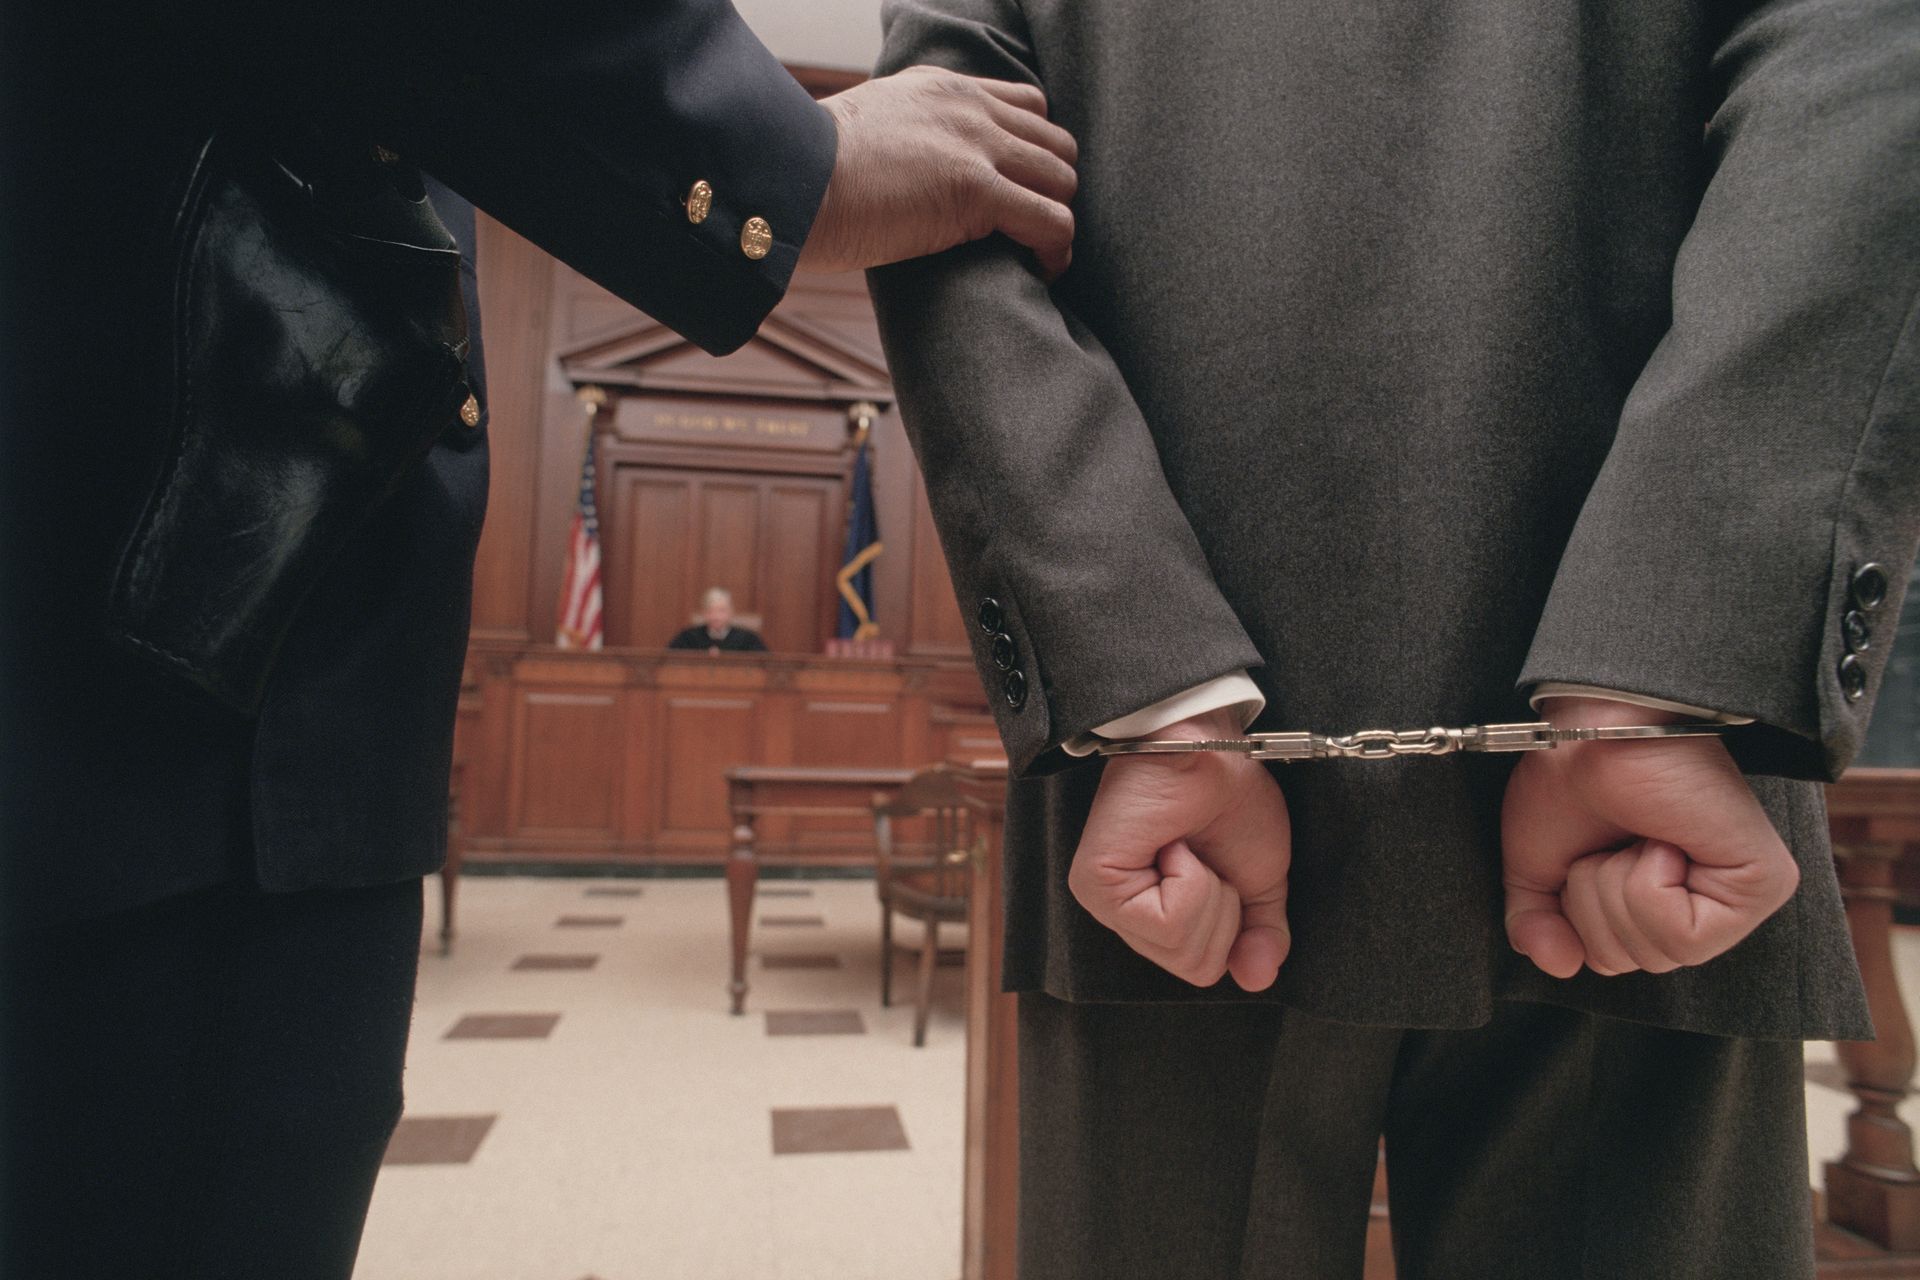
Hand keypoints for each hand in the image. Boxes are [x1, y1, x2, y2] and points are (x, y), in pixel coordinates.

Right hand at [798, 66, 1077, 279]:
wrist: (790, 180)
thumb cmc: (810, 174)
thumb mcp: (866, 131)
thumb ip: (900, 139)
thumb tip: (902, 175)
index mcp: (942, 88)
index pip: (1025, 105)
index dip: (1033, 152)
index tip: (1022, 190)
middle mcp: (969, 109)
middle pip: (1055, 142)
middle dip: (1053, 187)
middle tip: (1033, 228)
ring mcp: (977, 146)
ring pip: (1062, 179)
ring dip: (1058, 220)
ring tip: (1038, 255)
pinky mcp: (976, 191)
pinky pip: (1052, 221)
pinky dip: (1056, 251)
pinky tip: (1041, 271)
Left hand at [1067, 709, 1291, 990]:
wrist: (1211, 747)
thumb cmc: (1228, 798)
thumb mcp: (1261, 878)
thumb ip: (1261, 934)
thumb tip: (1257, 979)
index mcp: (1159, 918)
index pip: (1204, 969)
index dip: (1233, 923)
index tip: (1221, 866)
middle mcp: (1127, 917)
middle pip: (1196, 967)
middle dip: (1224, 909)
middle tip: (1204, 853)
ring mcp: (1108, 904)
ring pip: (1184, 952)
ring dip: (1208, 891)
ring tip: (1185, 844)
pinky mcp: (1096, 886)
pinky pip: (1168, 923)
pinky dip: (1190, 880)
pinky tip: (1171, 844)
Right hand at [1501, 697, 1799, 978]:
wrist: (1592, 728)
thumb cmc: (1570, 776)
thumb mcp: (1536, 865)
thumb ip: (1537, 925)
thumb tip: (1560, 966)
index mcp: (1664, 897)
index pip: (1613, 960)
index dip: (1578, 915)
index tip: (1586, 850)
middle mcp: (1708, 900)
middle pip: (1635, 962)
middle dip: (1594, 902)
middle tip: (1609, 840)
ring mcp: (1740, 896)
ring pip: (1658, 953)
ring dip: (1617, 887)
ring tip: (1636, 834)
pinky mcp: (1762, 882)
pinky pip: (1683, 935)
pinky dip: (1647, 885)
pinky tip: (1660, 840)